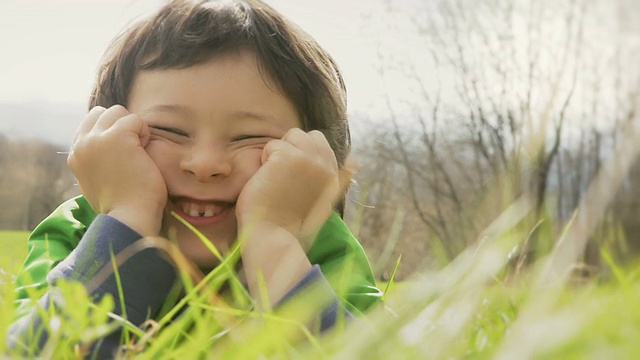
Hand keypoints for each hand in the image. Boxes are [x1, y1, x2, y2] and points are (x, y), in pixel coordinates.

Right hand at [67, 105, 166, 235]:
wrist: (130, 217)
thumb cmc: (123, 205)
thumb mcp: (99, 182)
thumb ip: (97, 162)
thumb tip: (106, 152)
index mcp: (76, 155)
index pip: (91, 123)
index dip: (112, 132)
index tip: (123, 154)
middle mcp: (82, 145)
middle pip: (104, 113)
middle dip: (122, 127)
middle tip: (133, 152)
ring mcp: (96, 139)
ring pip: (118, 112)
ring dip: (134, 129)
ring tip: (138, 154)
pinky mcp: (116, 137)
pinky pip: (135, 120)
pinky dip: (145, 134)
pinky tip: (144, 155)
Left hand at [236, 128, 340, 246]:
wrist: (273, 236)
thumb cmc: (287, 225)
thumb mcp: (319, 203)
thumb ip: (325, 180)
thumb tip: (349, 165)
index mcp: (333, 178)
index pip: (321, 144)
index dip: (303, 152)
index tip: (292, 174)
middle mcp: (326, 167)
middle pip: (308, 135)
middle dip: (292, 148)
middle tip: (282, 176)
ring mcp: (309, 160)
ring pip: (292, 135)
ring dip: (278, 153)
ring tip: (274, 179)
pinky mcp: (288, 157)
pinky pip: (272, 145)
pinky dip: (264, 160)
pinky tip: (266, 181)